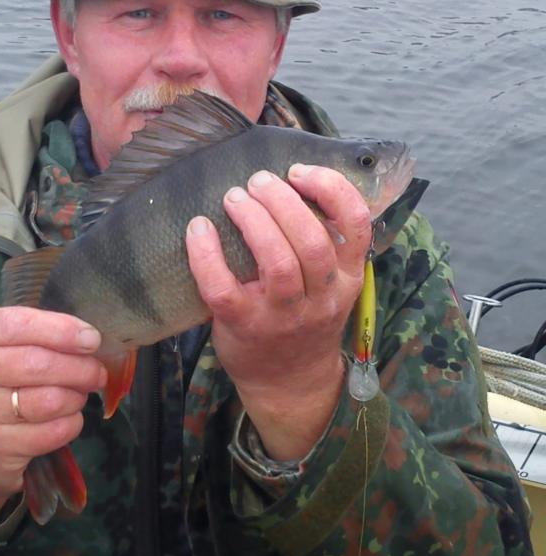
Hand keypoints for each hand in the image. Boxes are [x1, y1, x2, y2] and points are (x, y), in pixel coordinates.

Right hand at [0, 306, 105, 524]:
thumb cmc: (0, 382)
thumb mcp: (8, 348)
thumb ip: (43, 336)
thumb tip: (90, 339)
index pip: (19, 324)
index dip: (61, 330)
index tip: (92, 339)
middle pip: (37, 364)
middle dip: (79, 368)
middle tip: (97, 372)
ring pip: (49, 400)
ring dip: (76, 397)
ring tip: (78, 395)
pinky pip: (52, 433)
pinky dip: (71, 423)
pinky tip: (66, 418)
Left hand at [185, 164, 371, 459]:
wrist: (289, 384)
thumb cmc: (304, 320)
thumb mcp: (331, 286)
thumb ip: (323, 245)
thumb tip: (288, 183)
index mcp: (347, 279)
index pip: (357, 227)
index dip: (332, 190)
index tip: (301, 171)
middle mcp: (322, 298)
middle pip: (311, 241)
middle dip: (282, 201)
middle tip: (256, 181)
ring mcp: (283, 317)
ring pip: (277, 262)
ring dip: (253, 220)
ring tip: (234, 196)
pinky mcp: (244, 327)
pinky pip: (223, 288)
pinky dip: (207, 255)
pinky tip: (198, 228)